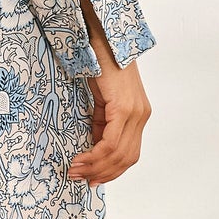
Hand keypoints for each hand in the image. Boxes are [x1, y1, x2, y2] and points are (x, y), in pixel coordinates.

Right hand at [66, 44, 150, 187]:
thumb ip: (103, 122)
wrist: (103, 39)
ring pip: (119, 153)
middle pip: (126, 158)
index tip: (92, 179)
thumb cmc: (101, 64)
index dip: (112, 170)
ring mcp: (136, 113)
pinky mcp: (124, 108)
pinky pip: (111, 142)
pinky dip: (96, 155)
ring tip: (76, 171)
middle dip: (103, 173)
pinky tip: (82, 158)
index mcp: (139, 114)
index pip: (129, 153)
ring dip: (96, 167)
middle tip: (81, 178)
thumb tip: (95, 145)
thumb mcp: (103, 100)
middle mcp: (142, 116)